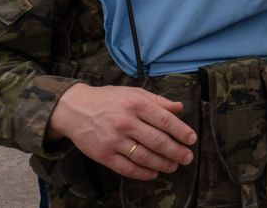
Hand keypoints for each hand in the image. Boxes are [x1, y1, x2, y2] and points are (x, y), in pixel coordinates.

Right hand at [47, 84, 196, 180]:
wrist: (74, 109)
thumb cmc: (108, 99)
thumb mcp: (133, 92)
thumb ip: (158, 101)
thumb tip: (180, 108)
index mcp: (135, 103)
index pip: (164, 119)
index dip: (181, 131)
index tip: (192, 139)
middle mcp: (126, 122)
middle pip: (157, 141)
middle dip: (176, 152)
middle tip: (187, 158)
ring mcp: (114, 140)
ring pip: (145, 157)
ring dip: (163, 164)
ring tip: (173, 166)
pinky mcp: (104, 155)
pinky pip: (127, 168)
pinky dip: (143, 173)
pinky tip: (153, 173)